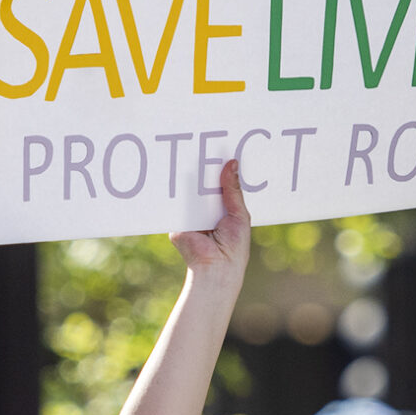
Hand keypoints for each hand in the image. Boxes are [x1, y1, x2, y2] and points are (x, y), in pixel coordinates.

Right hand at [169, 157, 251, 279]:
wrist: (216, 267)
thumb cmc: (234, 246)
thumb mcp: (239, 214)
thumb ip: (233, 190)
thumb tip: (232, 163)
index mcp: (222, 209)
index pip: (220, 185)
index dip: (220, 170)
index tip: (220, 150)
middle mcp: (205, 211)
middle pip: (203, 186)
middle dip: (204, 170)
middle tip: (205, 146)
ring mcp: (190, 216)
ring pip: (189, 193)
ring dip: (190, 179)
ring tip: (191, 155)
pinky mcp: (177, 223)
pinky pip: (176, 205)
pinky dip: (176, 193)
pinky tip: (177, 175)